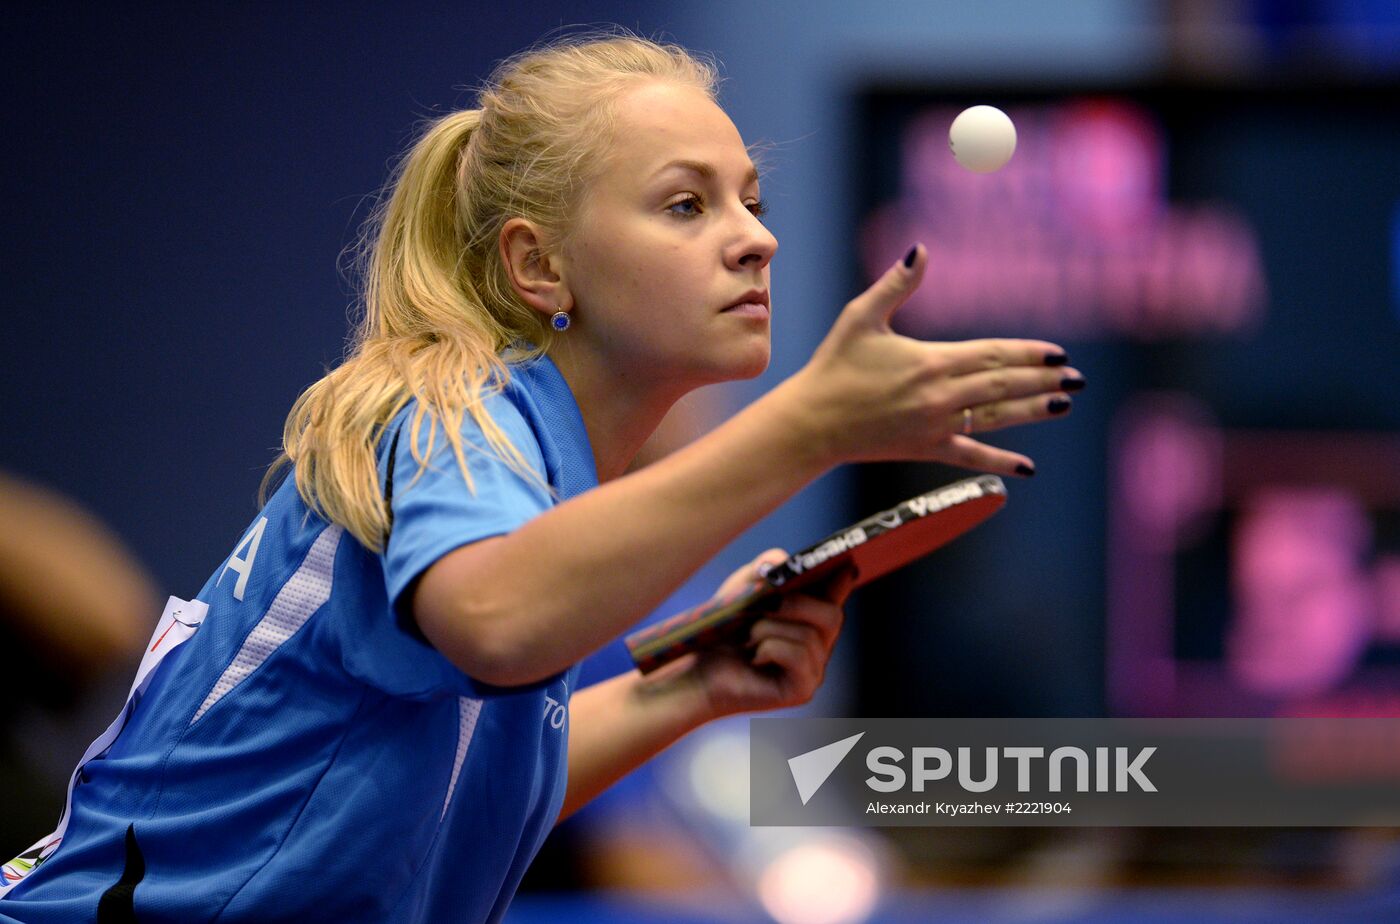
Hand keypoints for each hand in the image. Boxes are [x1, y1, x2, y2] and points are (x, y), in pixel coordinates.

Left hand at [651, 549, 855, 721]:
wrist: (699, 671)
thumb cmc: (723, 631)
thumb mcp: (741, 589)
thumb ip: (763, 568)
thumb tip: (782, 561)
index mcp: (809, 617)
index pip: (838, 594)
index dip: (844, 578)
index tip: (847, 562)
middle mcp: (818, 645)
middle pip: (833, 616)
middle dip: (798, 604)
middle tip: (768, 604)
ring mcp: (813, 670)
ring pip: (809, 636)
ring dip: (769, 629)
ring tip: (746, 638)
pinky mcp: (802, 690)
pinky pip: (799, 656)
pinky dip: (771, 648)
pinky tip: (754, 657)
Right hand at [779, 244, 1082, 475]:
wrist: (813, 423)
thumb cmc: (834, 366)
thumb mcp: (861, 317)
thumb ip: (896, 284)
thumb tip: (920, 248)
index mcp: (932, 361)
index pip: (993, 354)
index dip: (1030, 354)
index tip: (1059, 354)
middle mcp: (941, 396)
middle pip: (1004, 385)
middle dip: (1043, 380)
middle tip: (1077, 379)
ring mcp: (937, 426)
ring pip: (996, 417)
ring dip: (1033, 411)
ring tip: (1063, 405)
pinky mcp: (926, 449)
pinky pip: (971, 456)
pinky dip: (1001, 462)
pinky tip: (1028, 467)